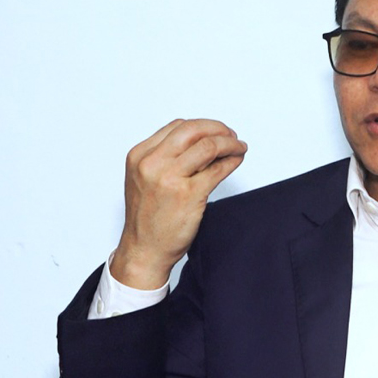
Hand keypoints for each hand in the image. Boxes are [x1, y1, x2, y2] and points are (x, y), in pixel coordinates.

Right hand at [110, 119, 247, 288]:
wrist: (144, 251)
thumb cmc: (147, 219)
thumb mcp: (145, 179)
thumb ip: (166, 158)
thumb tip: (202, 141)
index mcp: (140, 156)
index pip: (177, 126)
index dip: (203, 126)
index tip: (216, 131)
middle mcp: (152, 164)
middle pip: (193, 130)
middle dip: (218, 129)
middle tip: (231, 136)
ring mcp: (169, 179)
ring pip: (208, 146)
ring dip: (229, 143)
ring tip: (238, 148)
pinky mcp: (188, 195)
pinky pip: (218, 169)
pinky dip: (232, 161)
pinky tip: (236, 161)